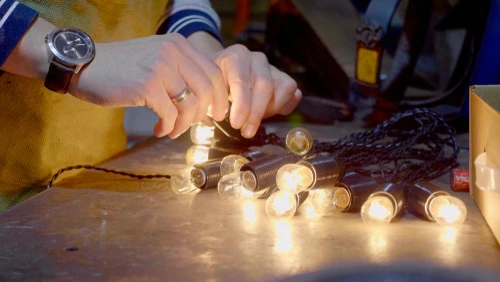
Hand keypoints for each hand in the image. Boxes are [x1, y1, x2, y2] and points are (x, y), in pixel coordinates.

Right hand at [68, 33, 228, 137]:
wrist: (84, 65)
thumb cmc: (121, 68)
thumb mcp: (156, 59)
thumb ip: (181, 73)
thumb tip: (205, 103)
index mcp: (179, 45)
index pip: (214, 72)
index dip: (221, 97)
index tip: (216, 113)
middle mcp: (173, 51)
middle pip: (207, 89)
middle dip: (204, 114)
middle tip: (196, 126)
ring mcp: (160, 67)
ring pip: (190, 104)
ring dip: (184, 124)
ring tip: (172, 130)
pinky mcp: (147, 86)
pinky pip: (170, 114)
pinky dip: (169, 127)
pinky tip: (159, 130)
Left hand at [211, 44, 301, 137]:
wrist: (224, 73)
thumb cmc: (215, 85)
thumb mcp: (209, 91)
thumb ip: (212, 101)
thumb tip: (219, 116)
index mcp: (236, 56)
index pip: (242, 81)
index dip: (241, 105)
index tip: (236, 125)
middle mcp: (257, 58)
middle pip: (265, 85)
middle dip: (256, 113)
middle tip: (246, 132)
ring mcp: (273, 67)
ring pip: (282, 89)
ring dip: (269, 110)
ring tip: (252, 121)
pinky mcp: (284, 78)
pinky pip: (292, 94)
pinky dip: (282, 108)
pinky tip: (267, 114)